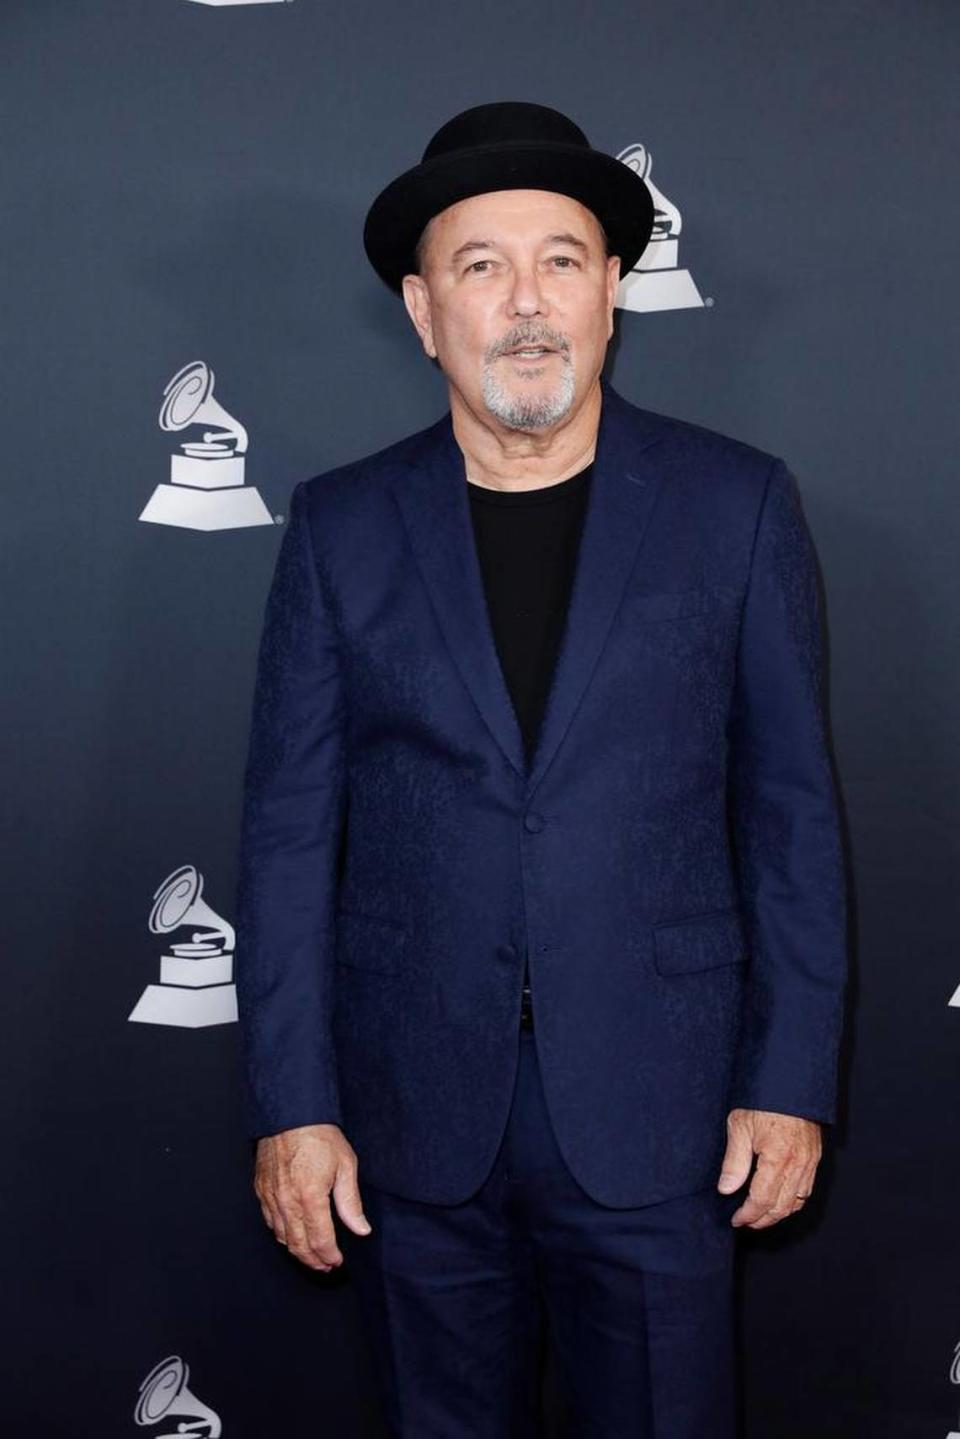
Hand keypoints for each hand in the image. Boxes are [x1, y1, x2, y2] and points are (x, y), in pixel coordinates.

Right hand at [254, 1123, 371, 1270]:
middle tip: (326, 1266)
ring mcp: (270, 1197)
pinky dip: (281, 1234)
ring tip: (312, 1256)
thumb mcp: (345, 1165)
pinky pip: (269, 1222)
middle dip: (313, 1261)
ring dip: (297, 1251)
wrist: (291, 1113)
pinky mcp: (261, 1190)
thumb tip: (361, 1229)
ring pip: (281, 1237)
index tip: (338, 1262)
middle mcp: (286, 1202)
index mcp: (310, 1197)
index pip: (320, 1240)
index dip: (330, 1256)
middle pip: (298, 1245)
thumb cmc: (320, 1136)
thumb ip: (351, 1202)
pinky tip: (292, 1235)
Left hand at [717, 1108, 820, 1228]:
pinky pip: (807, 1190)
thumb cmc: (763, 1099)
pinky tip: (780, 1201)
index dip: (748, 1214)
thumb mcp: (740, 1126)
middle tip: (745, 1222)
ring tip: (760, 1216)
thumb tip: (726, 1189)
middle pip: (781, 1206)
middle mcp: (798, 1164)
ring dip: (778, 1213)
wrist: (790, 1079)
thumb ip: (734, 1162)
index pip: (763, 1200)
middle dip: (762, 1219)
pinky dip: (793, 1202)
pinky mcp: (814, 1156)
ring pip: (797, 1202)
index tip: (736, 1219)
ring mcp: (810, 1161)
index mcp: (779, 1157)